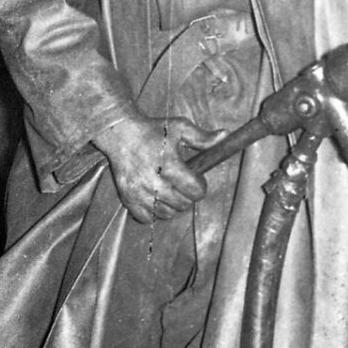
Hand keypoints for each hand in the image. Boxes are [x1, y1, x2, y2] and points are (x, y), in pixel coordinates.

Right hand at [93, 113, 225, 223]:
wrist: (122, 134)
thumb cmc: (154, 130)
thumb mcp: (180, 128)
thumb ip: (203, 137)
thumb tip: (225, 136)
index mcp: (169, 165)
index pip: (195, 191)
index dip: (200, 186)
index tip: (196, 178)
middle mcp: (154, 182)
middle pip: (183, 204)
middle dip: (188, 195)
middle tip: (183, 183)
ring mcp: (139, 193)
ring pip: (167, 213)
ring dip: (172, 205)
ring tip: (170, 189)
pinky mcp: (128, 199)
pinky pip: (148, 218)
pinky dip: (155, 212)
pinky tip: (156, 197)